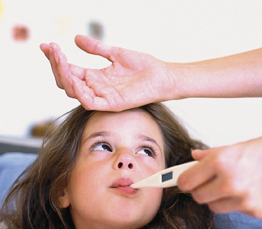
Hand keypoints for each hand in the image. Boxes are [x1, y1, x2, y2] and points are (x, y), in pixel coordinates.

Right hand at [40, 35, 172, 110]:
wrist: (161, 76)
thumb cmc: (143, 67)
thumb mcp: (115, 53)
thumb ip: (97, 48)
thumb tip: (76, 38)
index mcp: (95, 77)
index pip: (69, 70)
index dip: (56, 59)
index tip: (47, 45)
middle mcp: (96, 88)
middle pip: (67, 82)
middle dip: (56, 66)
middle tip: (51, 49)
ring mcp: (103, 97)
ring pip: (74, 92)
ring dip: (64, 76)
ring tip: (60, 58)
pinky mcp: (111, 105)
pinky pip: (89, 102)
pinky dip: (79, 91)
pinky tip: (73, 77)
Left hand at [178, 131, 261, 217]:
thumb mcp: (240, 145)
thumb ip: (213, 154)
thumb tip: (193, 158)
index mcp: (222, 161)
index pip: (186, 181)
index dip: (183, 181)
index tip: (182, 180)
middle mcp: (230, 182)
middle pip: (197, 197)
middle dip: (199, 189)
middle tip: (207, 181)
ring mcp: (244, 200)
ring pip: (214, 207)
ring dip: (216, 198)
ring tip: (231, 184)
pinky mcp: (256, 212)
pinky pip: (235, 210)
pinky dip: (236, 202)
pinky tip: (250, 190)